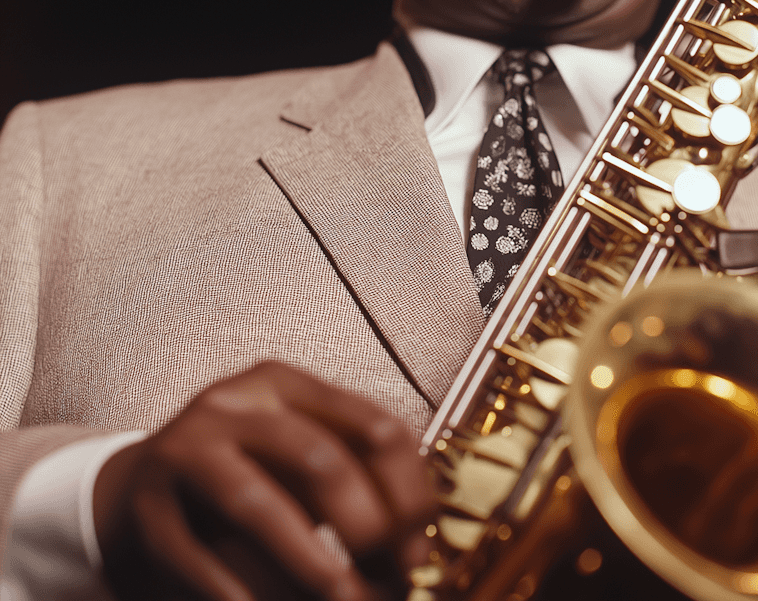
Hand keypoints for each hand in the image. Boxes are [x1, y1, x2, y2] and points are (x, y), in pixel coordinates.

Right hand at [93, 361, 434, 600]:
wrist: (129, 497)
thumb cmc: (242, 478)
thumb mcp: (300, 462)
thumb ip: (357, 486)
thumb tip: (415, 548)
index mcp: (285, 385)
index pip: (374, 427)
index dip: (409, 492)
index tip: (420, 544)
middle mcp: (233, 405)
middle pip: (320, 460)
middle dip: (367, 529)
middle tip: (392, 581)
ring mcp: (183, 452)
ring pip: (259, 506)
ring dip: (313, 567)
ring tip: (346, 599)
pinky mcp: (146, 512)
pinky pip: (204, 560)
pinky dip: (249, 595)